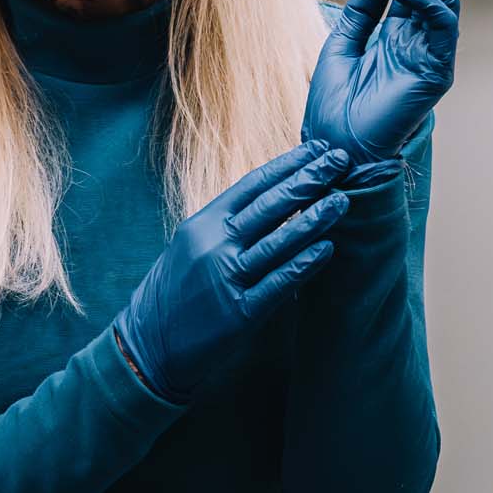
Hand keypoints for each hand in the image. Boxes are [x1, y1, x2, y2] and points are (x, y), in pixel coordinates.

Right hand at [114, 140, 349, 402]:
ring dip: (315, 219)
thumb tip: (274, 194)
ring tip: (343, 200)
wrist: (149, 343)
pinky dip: (304, 265)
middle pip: (269, 207)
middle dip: (309, 180)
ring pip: (278, 242)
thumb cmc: (176, 289)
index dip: (288, 164)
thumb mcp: (192, 244)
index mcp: (202, 223)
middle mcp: (214, 246)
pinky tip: (327, 248)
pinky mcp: (239, 314)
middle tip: (340, 161)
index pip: (253, 185)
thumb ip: (227, 221)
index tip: (318, 148)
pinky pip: (278, 283)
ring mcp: (226, 279)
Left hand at [303, 0, 457, 167]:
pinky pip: (443, 29)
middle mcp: (417, 44)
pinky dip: (426, 2)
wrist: (334, 148)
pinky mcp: (436, 73)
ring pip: (443, 3)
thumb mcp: (341, 43)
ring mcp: (430, 58)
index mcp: (396, 37)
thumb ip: (363, 9)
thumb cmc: (335, 107)